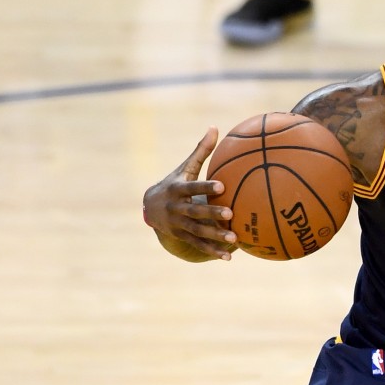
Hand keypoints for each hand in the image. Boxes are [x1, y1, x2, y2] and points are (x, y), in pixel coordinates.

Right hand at [142, 127, 236, 260]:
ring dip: (215, 236)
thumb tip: (215, 127)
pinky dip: (212, 251)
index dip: (205, 186)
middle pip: (194, 210)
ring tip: (235, 238)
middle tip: (230, 212)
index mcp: (177, 189)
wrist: (149, 207)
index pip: (192, 186)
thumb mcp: (184, 168)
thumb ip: (200, 151)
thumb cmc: (175, 183)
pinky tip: (228, 257)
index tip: (222, 185)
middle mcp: (176, 208)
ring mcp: (178, 224)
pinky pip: (198, 245)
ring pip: (197, 231)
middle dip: (211, 213)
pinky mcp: (181, 237)